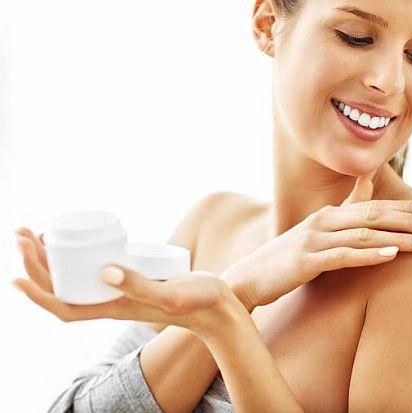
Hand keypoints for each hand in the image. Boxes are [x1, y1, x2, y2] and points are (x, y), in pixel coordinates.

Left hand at [12, 228, 240, 338]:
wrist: (219, 307)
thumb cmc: (199, 302)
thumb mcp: (171, 294)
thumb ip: (141, 286)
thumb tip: (104, 271)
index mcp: (116, 308)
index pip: (64, 307)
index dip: (37, 293)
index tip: (17, 271)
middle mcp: (113, 302)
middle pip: (62, 289)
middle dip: (36, 264)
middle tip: (23, 232)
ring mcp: (122, 292)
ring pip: (75, 280)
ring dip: (51, 260)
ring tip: (39, 234)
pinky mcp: (133, 280)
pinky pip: (94, 271)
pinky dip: (78, 257)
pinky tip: (80, 242)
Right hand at [221, 174, 411, 311]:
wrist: (247, 279)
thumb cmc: (286, 260)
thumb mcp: (315, 233)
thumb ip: (343, 211)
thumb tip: (367, 183)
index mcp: (327, 215)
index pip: (372, 206)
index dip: (403, 207)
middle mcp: (322, 221)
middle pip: (373, 215)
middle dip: (409, 218)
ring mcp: (313, 240)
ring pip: (364, 235)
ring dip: (399, 237)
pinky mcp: (305, 262)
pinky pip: (343, 256)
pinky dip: (370, 254)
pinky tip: (392, 255)